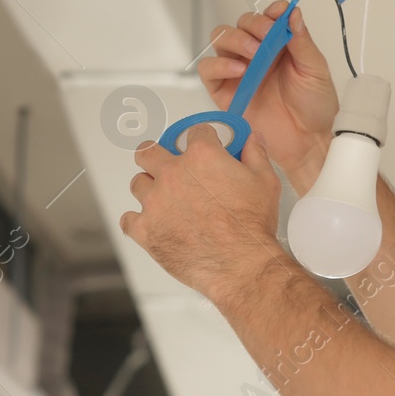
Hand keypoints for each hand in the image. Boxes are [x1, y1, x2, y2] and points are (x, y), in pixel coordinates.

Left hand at [120, 127, 287, 304]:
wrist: (240, 263)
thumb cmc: (251, 225)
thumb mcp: (265, 182)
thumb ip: (256, 154)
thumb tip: (253, 139)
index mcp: (202, 156)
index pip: (196, 132)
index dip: (205, 139)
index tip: (208, 147)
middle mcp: (172, 174)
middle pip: (149, 151)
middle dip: (157, 155)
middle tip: (169, 166)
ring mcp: (154, 201)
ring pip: (138, 183)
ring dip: (150, 189)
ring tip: (167, 201)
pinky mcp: (145, 229)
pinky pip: (129, 220)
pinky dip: (139, 222)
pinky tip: (155, 225)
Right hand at [200, 0, 338, 192]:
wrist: (308, 141)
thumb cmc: (315, 107)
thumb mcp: (315, 70)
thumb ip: (302, 41)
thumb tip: (292, 12)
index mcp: (279, 45)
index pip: (267, 17)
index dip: (271, 12)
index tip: (279, 14)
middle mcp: (256, 54)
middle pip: (241, 24)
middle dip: (253, 24)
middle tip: (267, 36)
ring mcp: (238, 70)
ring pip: (221, 39)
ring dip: (235, 39)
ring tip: (254, 53)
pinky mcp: (224, 90)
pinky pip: (208, 69)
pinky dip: (219, 64)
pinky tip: (240, 70)